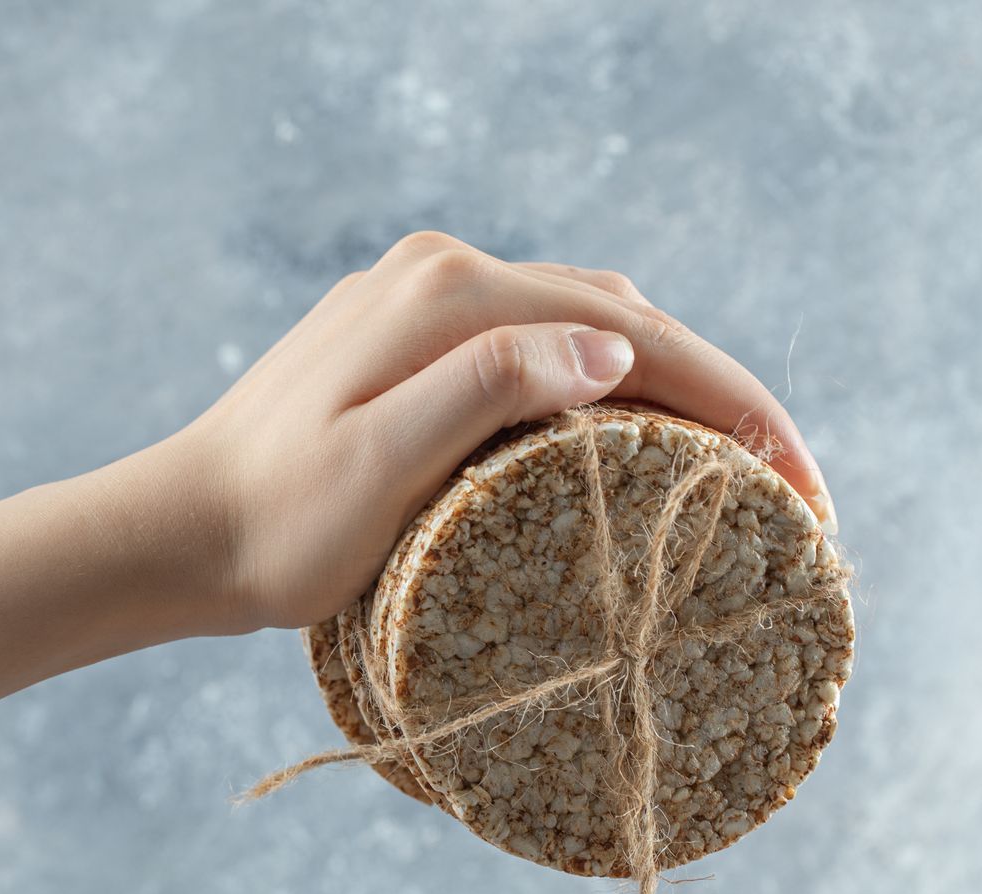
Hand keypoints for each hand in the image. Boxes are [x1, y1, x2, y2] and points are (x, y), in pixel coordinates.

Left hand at [158, 230, 835, 632]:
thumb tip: (610, 351)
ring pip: (584, 323)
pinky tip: (629, 430)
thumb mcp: (380, 466)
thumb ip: (486, 390)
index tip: (802, 483)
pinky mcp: (407, 336)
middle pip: (622, 317)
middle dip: (718, 393)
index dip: (733, 402)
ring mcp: (422, 299)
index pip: (632, 333)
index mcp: (448, 296)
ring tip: (730, 462)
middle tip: (791, 485)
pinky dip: (602, 381)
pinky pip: (537, 342)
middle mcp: (442, 274)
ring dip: (666, 383)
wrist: (179, 531)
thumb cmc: (276, 526)